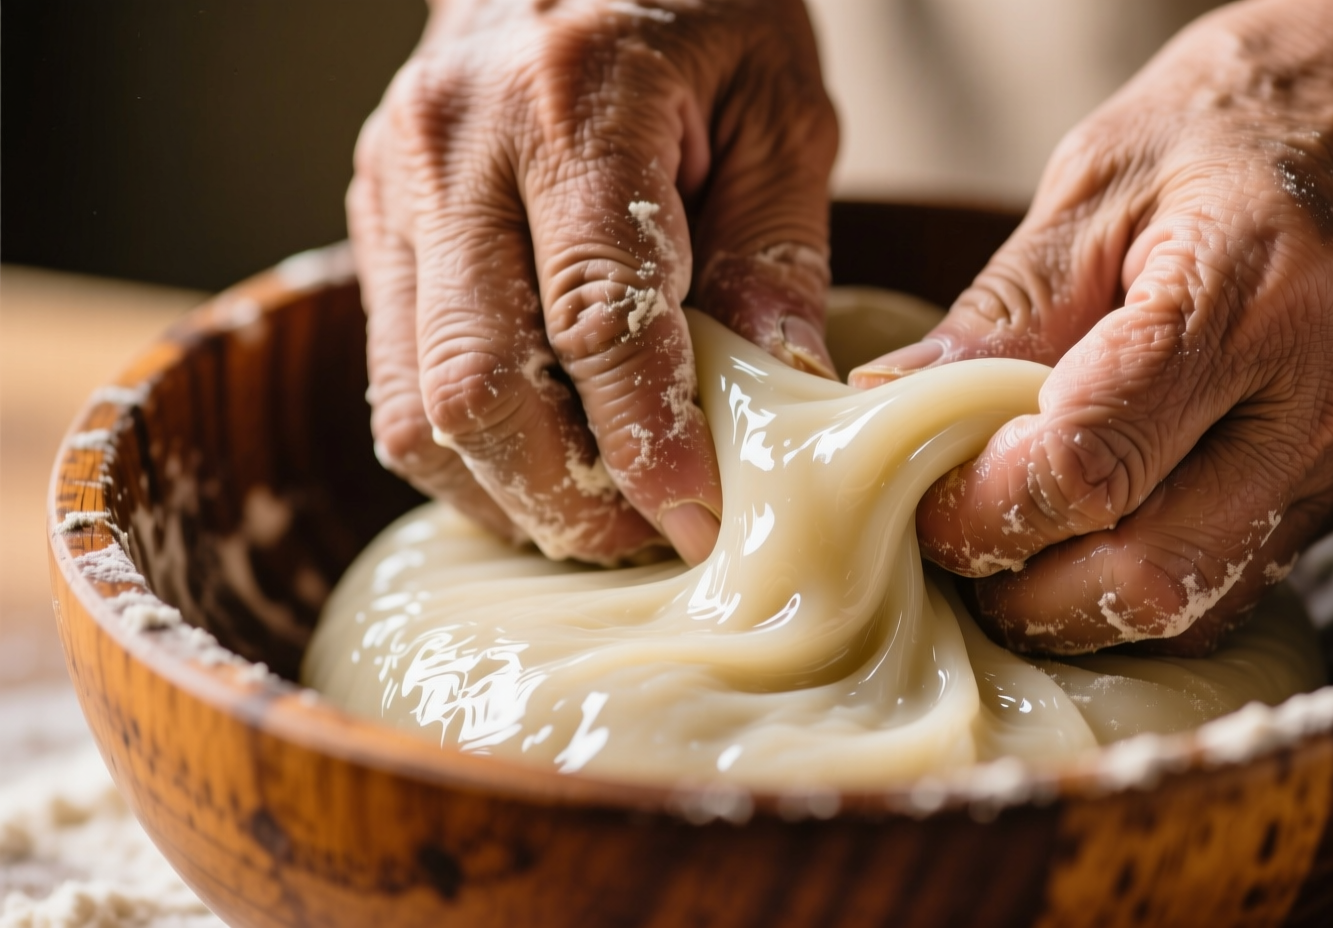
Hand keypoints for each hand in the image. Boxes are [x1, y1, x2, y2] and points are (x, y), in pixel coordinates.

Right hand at [350, 0, 836, 565]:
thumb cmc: (699, 8)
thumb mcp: (779, 104)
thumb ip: (777, 248)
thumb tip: (787, 397)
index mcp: (572, 106)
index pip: (595, 319)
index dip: (649, 442)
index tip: (704, 521)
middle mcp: (454, 150)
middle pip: (475, 388)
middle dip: (567, 496)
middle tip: (652, 536)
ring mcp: (392, 187)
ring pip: (412, 408)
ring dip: (508, 492)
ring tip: (602, 512)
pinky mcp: (372, 222)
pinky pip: (393, 382)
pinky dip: (466, 451)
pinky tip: (543, 460)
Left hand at [853, 0, 1332, 655]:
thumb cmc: (1240, 119)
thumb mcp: (1098, 180)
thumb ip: (1003, 312)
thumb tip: (890, 405)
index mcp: (1246, 297)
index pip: (1093, 466)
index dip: (985, 510)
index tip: (926, 501)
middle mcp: (1320, 396)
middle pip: (1151, 576)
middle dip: (1029, 595)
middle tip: (961, 551)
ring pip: (1199, 605)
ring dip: (1084, 610)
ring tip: (1019, 550)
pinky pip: (1237, 580)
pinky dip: (1146, 586)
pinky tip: (1094, 538)